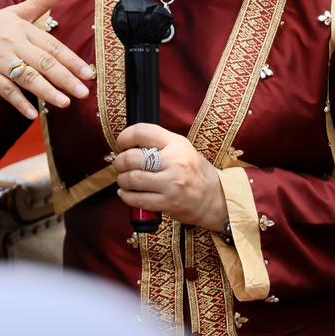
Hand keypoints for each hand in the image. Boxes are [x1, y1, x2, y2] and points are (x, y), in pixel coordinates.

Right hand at [0, 0, 93, 119]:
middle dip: (66, 78)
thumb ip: (37, 2)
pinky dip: (19, 102)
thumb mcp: (11, 14)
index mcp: (20, 28)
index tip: (89, 73)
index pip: (51, 45)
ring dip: (47, 92)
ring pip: (27, 77)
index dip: (71, 60)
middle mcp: (10, 42)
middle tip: (84, 92)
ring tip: (65, 103)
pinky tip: (33, 114)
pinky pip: (6, 91)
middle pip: (43, 62)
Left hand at [112, 123, 227, 230]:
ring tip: (125, 179)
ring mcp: (171, 184)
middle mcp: (174, 162)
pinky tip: (126, 192)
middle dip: (119, 161)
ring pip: (131, 179)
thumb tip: (127, 142)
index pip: (141, 132)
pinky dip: (126, 196)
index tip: (121, 144)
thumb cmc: (194, 171)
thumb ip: (157, 143)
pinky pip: (137, 199)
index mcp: (176, 144)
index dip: (124, 137)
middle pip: (131, 158)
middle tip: (120, 164)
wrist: (214, 198)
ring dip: (122, 179)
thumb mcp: (181, 148)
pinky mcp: (167, 203)